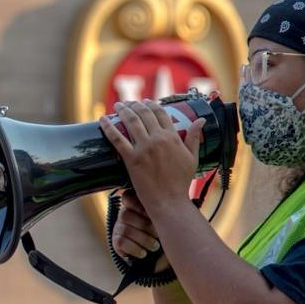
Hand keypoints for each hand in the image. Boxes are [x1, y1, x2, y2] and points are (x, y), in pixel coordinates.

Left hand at [99, 100, 203, 214]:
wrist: (169, 201)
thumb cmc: (181, 182)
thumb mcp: (192, 157)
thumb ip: (194, 137)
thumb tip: (202, 120)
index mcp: (173, 137)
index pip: (161, 113)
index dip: (151, 104)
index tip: (145, 101)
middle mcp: (158, 139)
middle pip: (144, 114)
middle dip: (135, 105)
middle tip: (128, 102)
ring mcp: (144, 148)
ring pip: (131, 122)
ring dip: (123, 110)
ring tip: (118, 105)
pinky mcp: (132, 159)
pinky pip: (117, 139)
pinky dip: (108, 127)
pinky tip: (102, 119)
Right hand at [111, 190, 164, 264]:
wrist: (159, 256)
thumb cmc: (164, 233)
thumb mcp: (164, 221)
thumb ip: (161, 211)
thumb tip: (165, 206)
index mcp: (135, 205)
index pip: (128, 197)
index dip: (139, 206)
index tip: (153, 215)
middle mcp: (124, 214)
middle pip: (126, 215)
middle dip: (145, 226)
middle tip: (158, 234)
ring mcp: (118, 228)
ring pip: (125, 230)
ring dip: (143, 239)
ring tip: (155, 246)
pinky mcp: (116, 243)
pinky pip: (121, 243)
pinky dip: (135, 249)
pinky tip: (144, 253)